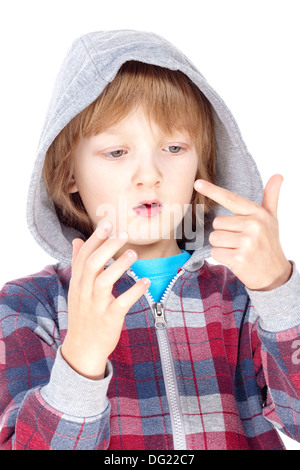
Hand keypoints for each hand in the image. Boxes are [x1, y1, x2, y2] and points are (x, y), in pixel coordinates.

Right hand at [61, 222, 149, 379]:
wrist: (82, 349)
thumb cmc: (83, 314)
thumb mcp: (76, 289)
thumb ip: (78, 264)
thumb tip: (78, 240)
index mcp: (77, 284)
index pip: (83, 257)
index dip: (95, 239)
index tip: (107, 224)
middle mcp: (84, 293)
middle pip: (92, 265)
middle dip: (107, 247)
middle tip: (123, 233)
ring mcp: (96, 307)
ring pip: (104, 282)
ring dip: (119, 266)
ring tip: (133, 253)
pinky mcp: (109, 320)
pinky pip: (121, 303)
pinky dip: (134, 292)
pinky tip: (146, 281)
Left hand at [194, 174, 291, 290]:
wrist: (275, 274)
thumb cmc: (269, 243)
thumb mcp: (271, 219)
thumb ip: (271, 197)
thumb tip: (278, 175)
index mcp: (257, 213)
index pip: (231, 199)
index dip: (212, 190)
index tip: (197, 183)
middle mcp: (253, 225)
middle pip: (217, 223)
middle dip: (223, 233)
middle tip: (239, 241)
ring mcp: (246, 242)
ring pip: (214, 238)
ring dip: (221, 246)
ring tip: (237, 250)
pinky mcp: (238, 257)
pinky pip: (215, 252)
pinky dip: (221, 257)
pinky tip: (235, 259)